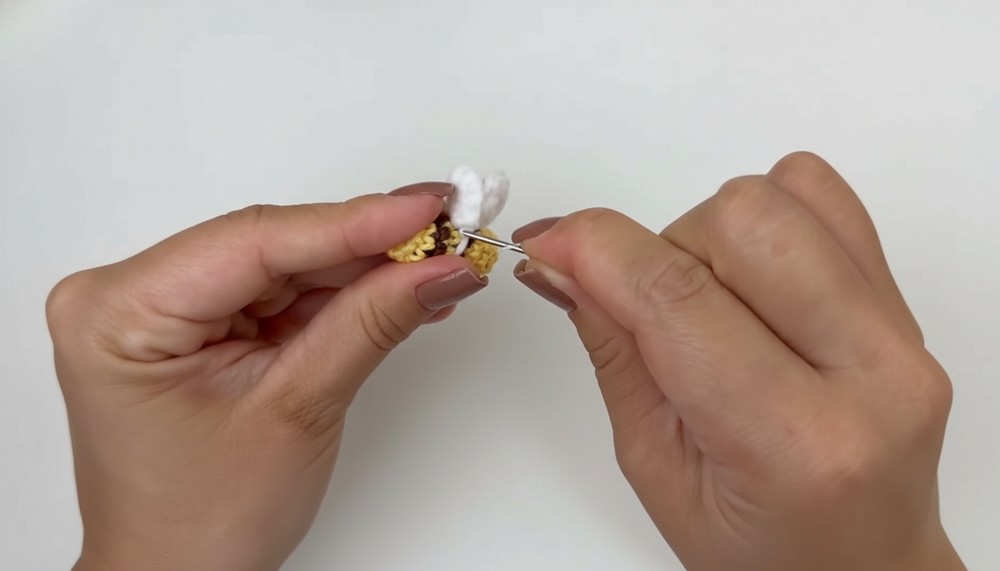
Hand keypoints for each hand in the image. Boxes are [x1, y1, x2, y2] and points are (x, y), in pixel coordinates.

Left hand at [47, 183, 487, 570]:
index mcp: (119, 313)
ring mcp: (163, 308)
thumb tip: (436, 268)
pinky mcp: (197, 323)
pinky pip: (279, 292)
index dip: (355, 222)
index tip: (429, 208)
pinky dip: (342, 295)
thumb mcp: (297, 412)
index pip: (255, 242)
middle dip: (368, 244)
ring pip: (285, 265)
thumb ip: (369, 324)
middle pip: (273, 246)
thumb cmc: (202, 522)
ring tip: (438, 264)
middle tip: (449, 230)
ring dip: (365, 269)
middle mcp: (128, 296)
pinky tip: (398, 290)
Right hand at [512, 153, 964, 570]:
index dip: (596, 251)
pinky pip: (828, 197)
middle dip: (667, 247)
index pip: (679, 300)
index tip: (546, 242)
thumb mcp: (655, 467)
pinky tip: (754, 282)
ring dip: (718, 235)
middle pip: (744, 221)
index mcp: (795, 444)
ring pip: (786, 194)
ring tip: (714, 304)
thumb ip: (613, 349)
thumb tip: (558, 261)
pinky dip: (771, 217)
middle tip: (655, 311)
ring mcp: (902, 332)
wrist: (863, 564)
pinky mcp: (909, 302)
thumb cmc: (759, 547)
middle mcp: (870, 374)